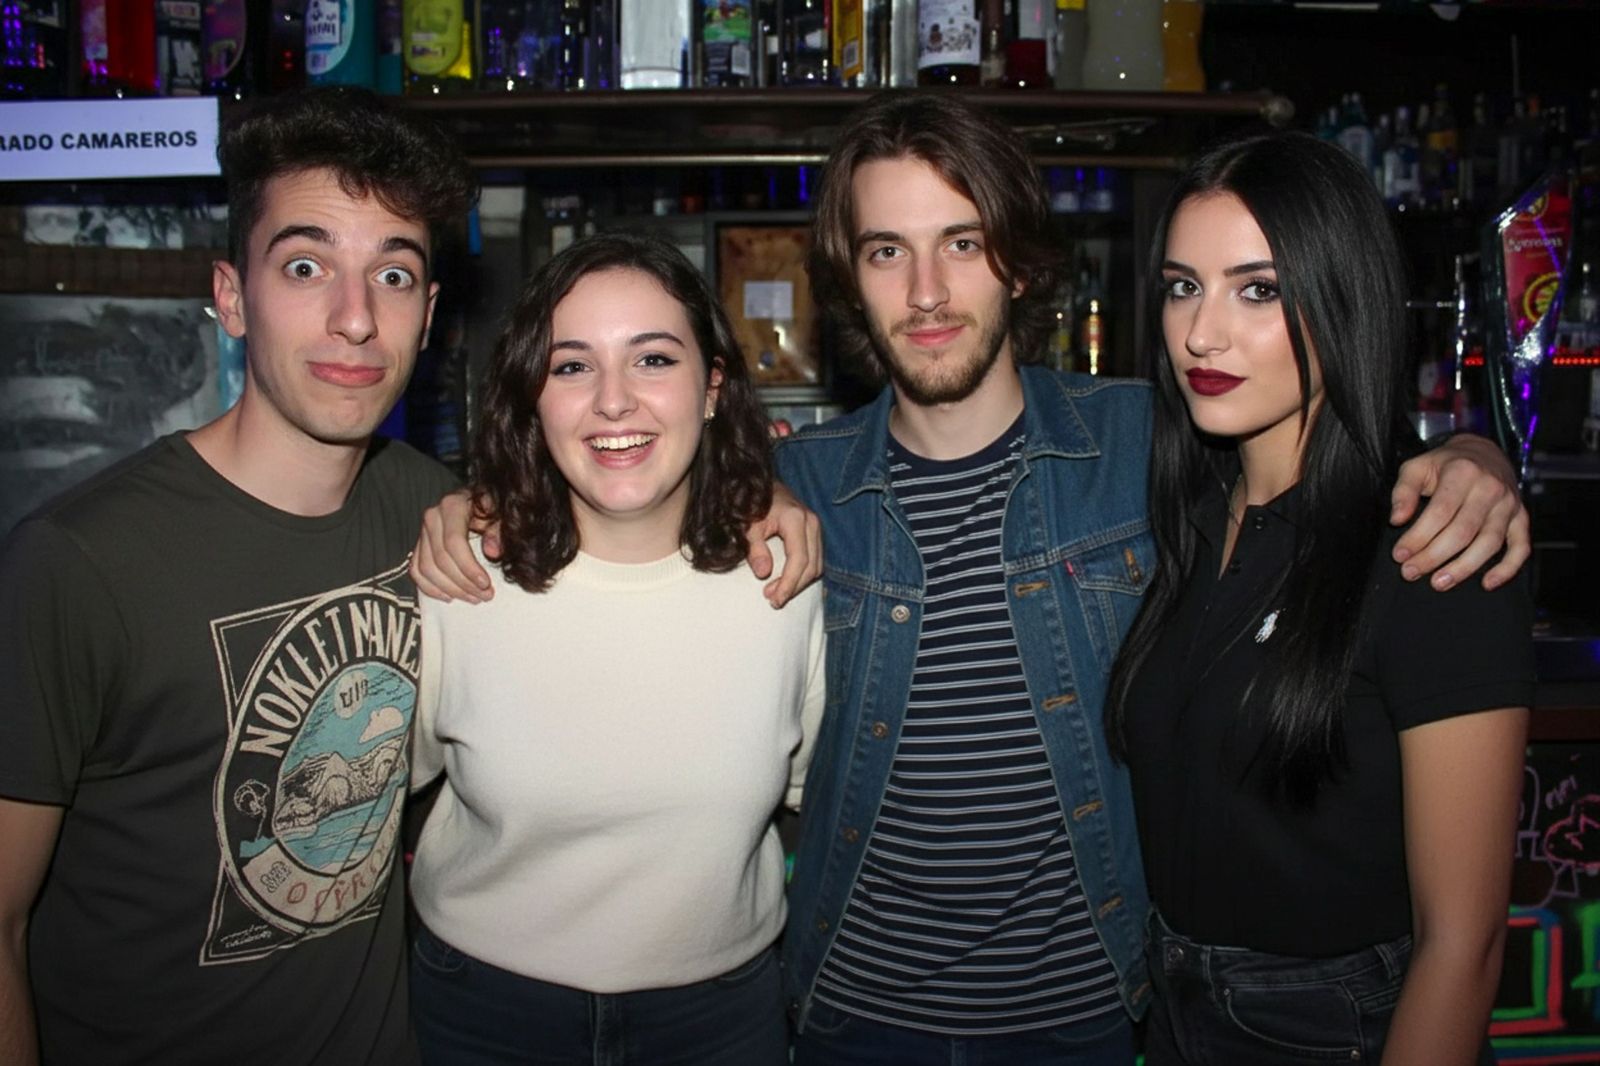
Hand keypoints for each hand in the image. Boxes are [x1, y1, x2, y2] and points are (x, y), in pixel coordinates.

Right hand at [410, 490, 500, 602]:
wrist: (478, 500)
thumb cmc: (491, 507)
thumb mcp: (501, 512)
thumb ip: (498, 530)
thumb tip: (492, 551)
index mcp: (452, 506)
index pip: (454, 543)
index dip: (468, 567)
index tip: (485, 584)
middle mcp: (433, 517)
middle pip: (440, 559)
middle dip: (463, 583)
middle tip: (485, 596)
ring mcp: (423, 531)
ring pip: (427, 568)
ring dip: (450, 589)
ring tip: (473, 598)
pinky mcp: (419, 544)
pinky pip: (416, 570)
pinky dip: (430, 587)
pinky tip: (449, 596)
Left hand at [744, 481, 822, 607]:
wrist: (760, 483)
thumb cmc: (751, 503)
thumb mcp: (747, 525)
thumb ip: (754, 548)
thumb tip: (763, 573)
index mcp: (796, 519)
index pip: (799, 560)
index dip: (789, 584)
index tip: (774, 599)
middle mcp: (811, 522)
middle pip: (812, 566)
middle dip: (794, 587)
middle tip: (773, 599)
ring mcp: (816, 526)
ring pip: (817, 565)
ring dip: (799, 583)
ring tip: (777, 593)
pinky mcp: (814, 531)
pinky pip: (816, 559)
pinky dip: (804, 574)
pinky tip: (787, 581)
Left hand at [1390, 434, 1528, 590]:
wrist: (1484, 452)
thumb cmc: (1445, 464)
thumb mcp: (1417, 467)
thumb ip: (1403, 492)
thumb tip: (1397, 520)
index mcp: (1463, 473)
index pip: (1440, 512)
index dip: (1418, 536)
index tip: (1400, 554)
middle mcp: (1490, 488)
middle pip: (1463, 531)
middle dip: (1434, 556)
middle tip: (1411, 572)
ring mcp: (1509, 505)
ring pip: (1489, 543)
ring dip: (1464, 567)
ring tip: (1439, 582)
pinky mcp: (1521, 517)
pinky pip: (1521, 547)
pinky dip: (1507, 568)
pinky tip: (1488, 583)